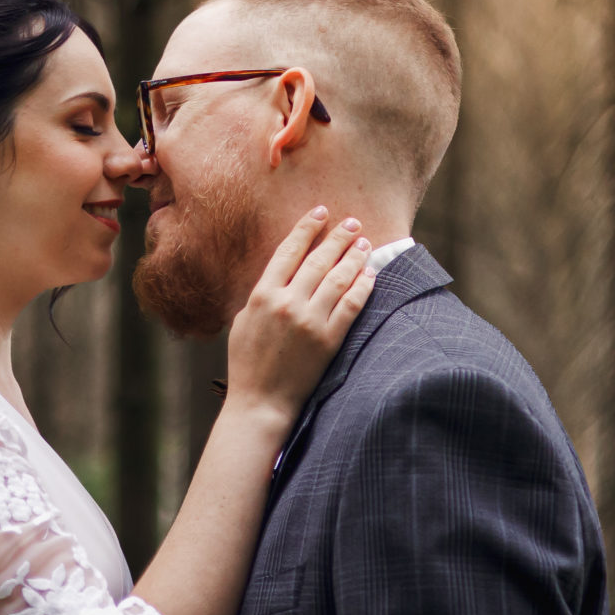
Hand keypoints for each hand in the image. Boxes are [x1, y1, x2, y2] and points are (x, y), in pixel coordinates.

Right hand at [223, 207, 376, 418]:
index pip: (289, 251)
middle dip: (338, 237)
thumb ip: (262, 295)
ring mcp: (310, 321)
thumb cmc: (247, 363)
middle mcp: (287, 303)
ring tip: (365, 243)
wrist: (261, 401)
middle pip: (318, 260)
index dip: (306, 228)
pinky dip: (363, 287)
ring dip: (354, 257)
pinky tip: (370, 275)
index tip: (319, 212)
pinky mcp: (328, 340)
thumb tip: (282, 273)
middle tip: (352, 222)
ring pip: (339, 279)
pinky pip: (351, 306)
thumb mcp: (243, 321)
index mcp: (262, 295)